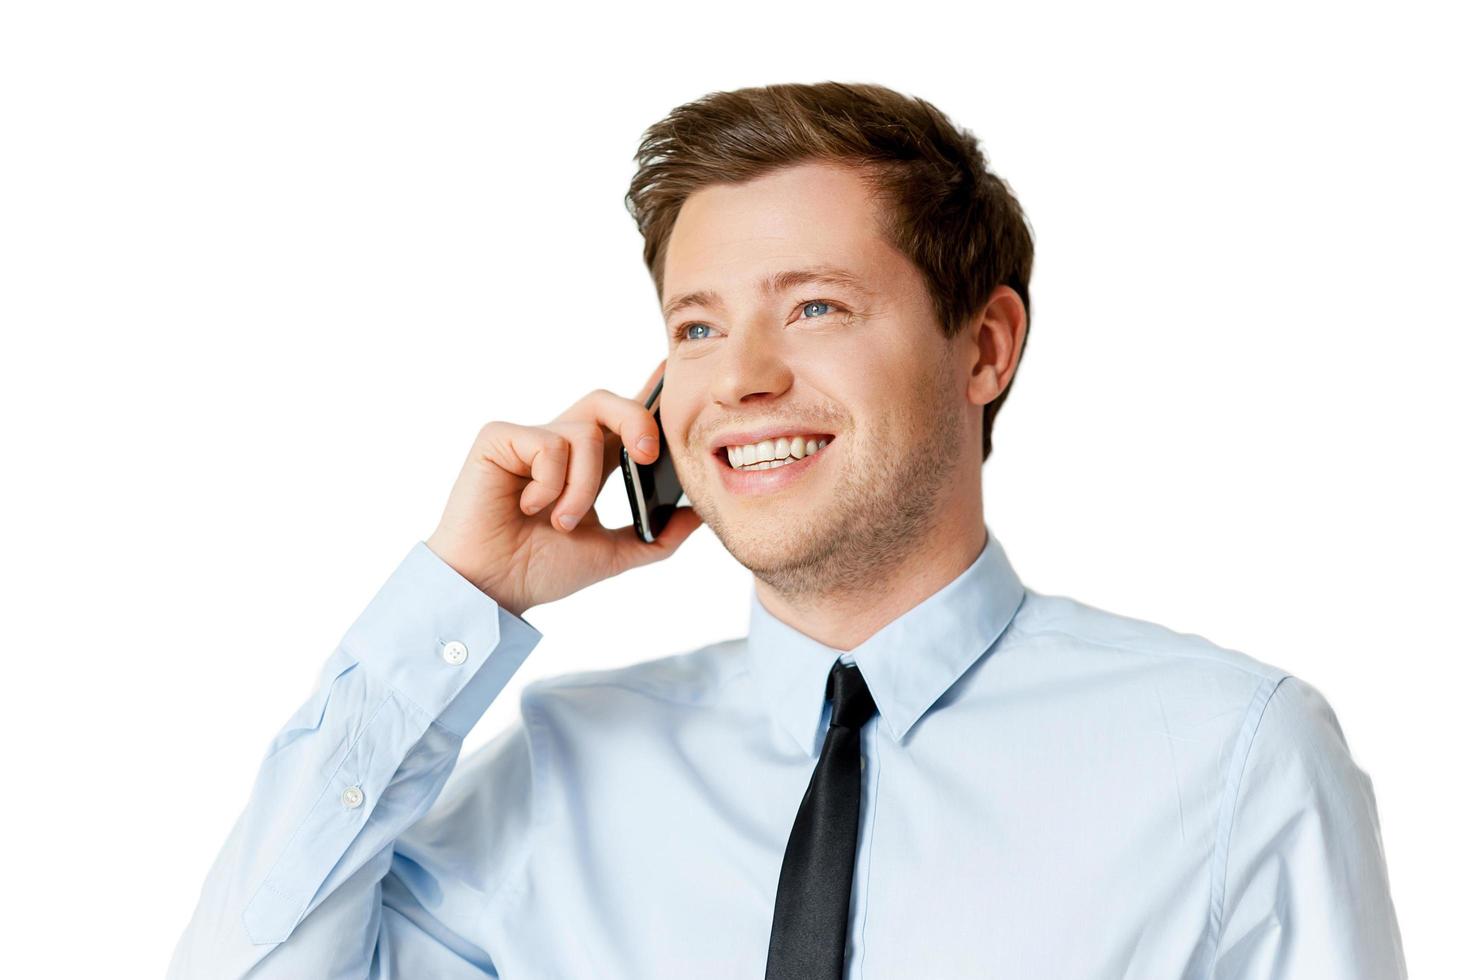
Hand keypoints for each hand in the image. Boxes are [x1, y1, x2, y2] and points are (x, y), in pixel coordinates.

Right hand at [424, 360, 702, 616]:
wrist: (492, 589)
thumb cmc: (539, 570)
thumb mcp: (612, 554)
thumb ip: (657, 537)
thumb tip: (699, 515)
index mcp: (587, 465)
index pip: (623, 420)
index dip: (648, 392)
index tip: (672, 369)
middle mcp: (560, 445)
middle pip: (607, 402)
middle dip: (636, 419)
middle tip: (645, 456)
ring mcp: (528, 439)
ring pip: (584, 433)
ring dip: (583, 486)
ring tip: (561, 523)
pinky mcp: (499, 438)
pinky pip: (548, 444)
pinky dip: (550, 483)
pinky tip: (527, 507)